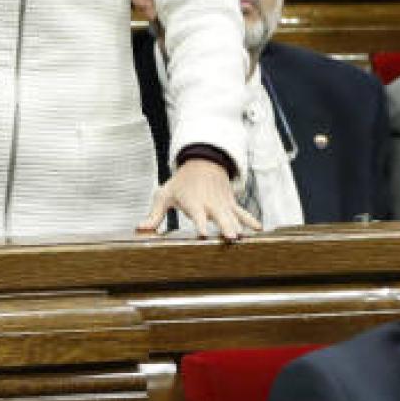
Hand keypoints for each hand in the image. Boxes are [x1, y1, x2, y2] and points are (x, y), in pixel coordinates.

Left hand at [139, 157, 259, 239]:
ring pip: (233, 216)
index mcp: (193, 202)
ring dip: (239, 226)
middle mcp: (210, 203)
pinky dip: (251, 220)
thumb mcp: (164, 195)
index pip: (197, 215)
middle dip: (225, 227)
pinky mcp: (230, 203)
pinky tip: (259, 230)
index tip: (204, 234)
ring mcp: (222, 203)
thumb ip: (154, 215)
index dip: (201, 224)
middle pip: (219, 216)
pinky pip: (242, 212)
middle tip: (231, 238)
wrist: (203, 162)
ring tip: (244, 239)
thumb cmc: (181, 182)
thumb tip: (141, 230)